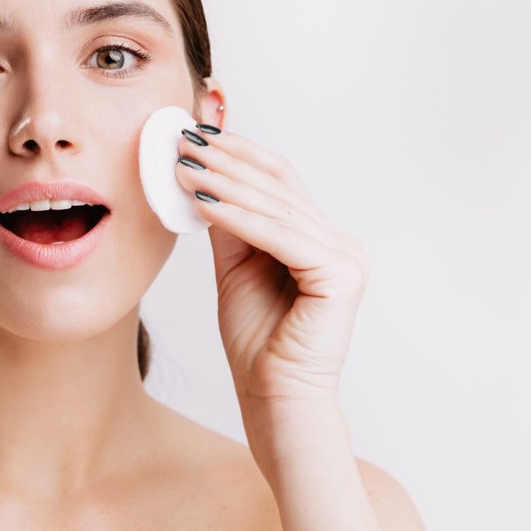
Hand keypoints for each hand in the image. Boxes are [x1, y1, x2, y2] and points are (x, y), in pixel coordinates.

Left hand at [173, 121, 370, 415]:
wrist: (274, 398)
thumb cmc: (257, 343)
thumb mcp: (235, 268)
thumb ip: (229, 226)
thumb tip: (202, 178)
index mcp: (322, 239)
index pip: (280, 180)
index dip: (239, 152)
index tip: (196, 132)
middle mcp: (341, 243)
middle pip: (279, 185)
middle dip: (228, 159)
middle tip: (184, 138)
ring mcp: (346, 258)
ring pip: (275, 207)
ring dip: (224, 182)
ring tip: (184, 165)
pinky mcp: (340, 276)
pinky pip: (279, 236)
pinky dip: (237, 217)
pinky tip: (202, 202)